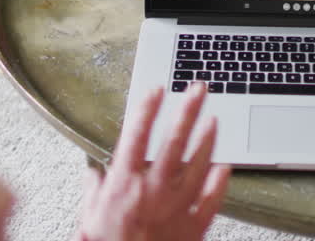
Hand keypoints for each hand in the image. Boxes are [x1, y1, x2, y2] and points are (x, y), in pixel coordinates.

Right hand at [75, 84, 229, 240]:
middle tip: (198, 89)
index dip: (147, 108)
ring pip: (197, 165)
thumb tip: (92, 172)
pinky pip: (211, 199)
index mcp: (124, 184)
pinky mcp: (193, 228)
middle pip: (174, 141)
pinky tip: (226, 166)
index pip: (137, 135)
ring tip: (214, 119)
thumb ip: (92, 191)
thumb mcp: (88, 219)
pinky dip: (220, 182)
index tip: (157, 90)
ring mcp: (176, 208)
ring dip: (208, 139)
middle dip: (187, 110)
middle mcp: (152, 190)